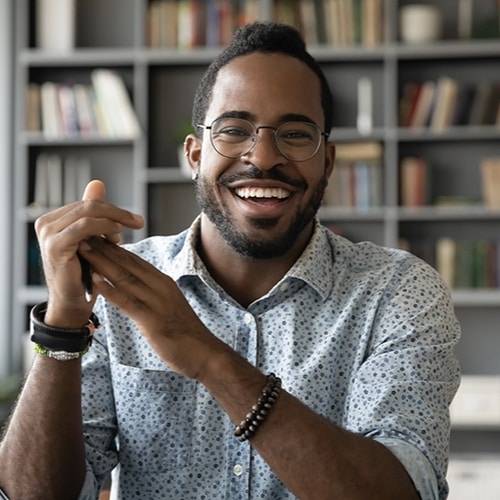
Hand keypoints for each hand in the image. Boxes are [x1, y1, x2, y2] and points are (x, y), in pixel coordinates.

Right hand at [35, 180, 144, 326]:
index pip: (88, 203)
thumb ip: (94, 214)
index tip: (133, 220)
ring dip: (114, 219)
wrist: (74, 302)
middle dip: (117, 212)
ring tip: (130, 228)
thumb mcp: (92, 240)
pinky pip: (84, 227)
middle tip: (138, 221)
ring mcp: (48, 233)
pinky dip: (103, 227)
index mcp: (54, 219)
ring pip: (88, 212)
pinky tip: (118, 234)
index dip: (113, 209)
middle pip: (89, 205)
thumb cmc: (85, 273)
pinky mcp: (55, 245)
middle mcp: (46, 223)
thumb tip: (98, 184)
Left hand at [78, 237, 221, 378]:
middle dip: (103, 248)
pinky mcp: (152, 320)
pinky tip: (94, 280)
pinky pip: (127, 301)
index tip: (94, 236)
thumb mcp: (168, 305)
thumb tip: (135, 288)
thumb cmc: (185, 333)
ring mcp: (157, 302)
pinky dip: (109, 289)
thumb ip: (152, 294)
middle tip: (82, 233)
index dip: (112, 247)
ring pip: (124, 277)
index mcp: (163, 282)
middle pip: (127, 263)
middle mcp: (160, 286)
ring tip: (83, 248)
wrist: (204, 353)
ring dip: (101, 262)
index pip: (134, 260)